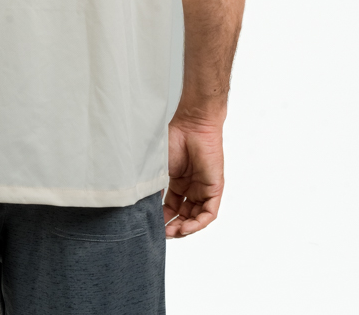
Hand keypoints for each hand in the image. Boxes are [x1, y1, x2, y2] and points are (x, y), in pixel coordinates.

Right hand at [163, 116, 223, 237]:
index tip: (153, 226)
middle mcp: (191, 188)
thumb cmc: (174, 139)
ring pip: (196, 217)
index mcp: (177, 182)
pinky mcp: (214, 189)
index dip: (163, 219)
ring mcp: (203, 189)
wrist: (192, 125)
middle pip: (183, 215)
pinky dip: (198, 223)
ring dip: (185, 228)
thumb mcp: (159, 167)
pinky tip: (185, 227)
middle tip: (163, 233)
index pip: (171, 208)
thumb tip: (143, 206)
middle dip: (173, 227)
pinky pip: (209, 213)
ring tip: (173, 232)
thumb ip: (153, 186)